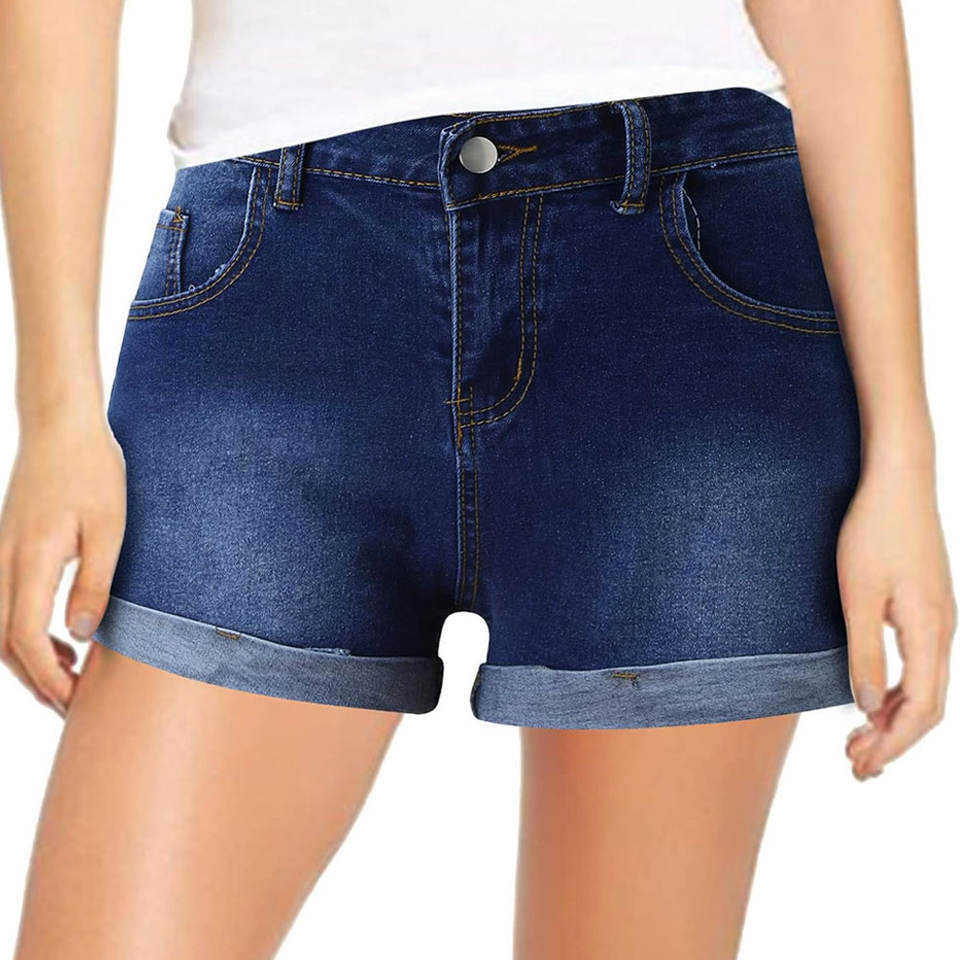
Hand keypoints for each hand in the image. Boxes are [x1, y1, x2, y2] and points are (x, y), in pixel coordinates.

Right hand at [0, 412, 124, 715]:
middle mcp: (2, 563)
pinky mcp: (5, 548)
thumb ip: (94, 581)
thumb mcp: (109, 527)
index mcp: (29, 561)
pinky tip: (58, 637)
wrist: (60, 426)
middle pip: (5, 643)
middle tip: (73, 706)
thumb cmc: (92, 471)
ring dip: (28, 659)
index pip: (26, 640)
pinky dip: (23, 632)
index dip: (48, 680)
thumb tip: (80, 634)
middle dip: (37, 681)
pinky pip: (5, 604)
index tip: (76, 701)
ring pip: (0, 627)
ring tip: (70, 678)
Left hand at [838, 450, 953, 779]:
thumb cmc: (874, 533)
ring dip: (891, 718)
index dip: (891, 744)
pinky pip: (918, 665)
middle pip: (925, 707)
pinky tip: (871, 698)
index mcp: (930, 633)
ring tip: (857, 740)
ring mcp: (938, 620)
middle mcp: (942, 632)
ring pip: (923, 687)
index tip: (861, 765)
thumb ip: (863, 653)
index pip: (918, 710)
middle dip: (892, 741)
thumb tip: (863, 706)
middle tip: (855, 765)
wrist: (898, 482)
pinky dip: (895, 690)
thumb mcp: (858, 596)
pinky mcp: (926, 608)